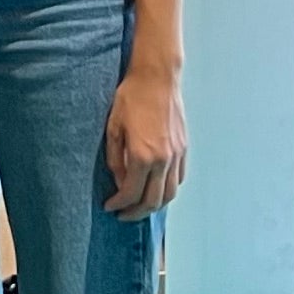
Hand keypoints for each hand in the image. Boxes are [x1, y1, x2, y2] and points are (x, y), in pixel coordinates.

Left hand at [102, 59, 187, 219]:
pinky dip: (167, 190)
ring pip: (170, 193)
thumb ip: (115, 158)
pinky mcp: (184, 148)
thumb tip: (119, 180)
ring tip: (139, 206)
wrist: (157, 78)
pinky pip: (178, 178)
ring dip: (154, 205)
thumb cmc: (131, 98)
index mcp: (143, 156)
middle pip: (153, 201)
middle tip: (123, 215)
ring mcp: (177, 155)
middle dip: (136, 213)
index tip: (109, 206)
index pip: (131, 193)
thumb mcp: (113, 128)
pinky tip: (156, 188)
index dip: (119, 204)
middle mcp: (163, 160)